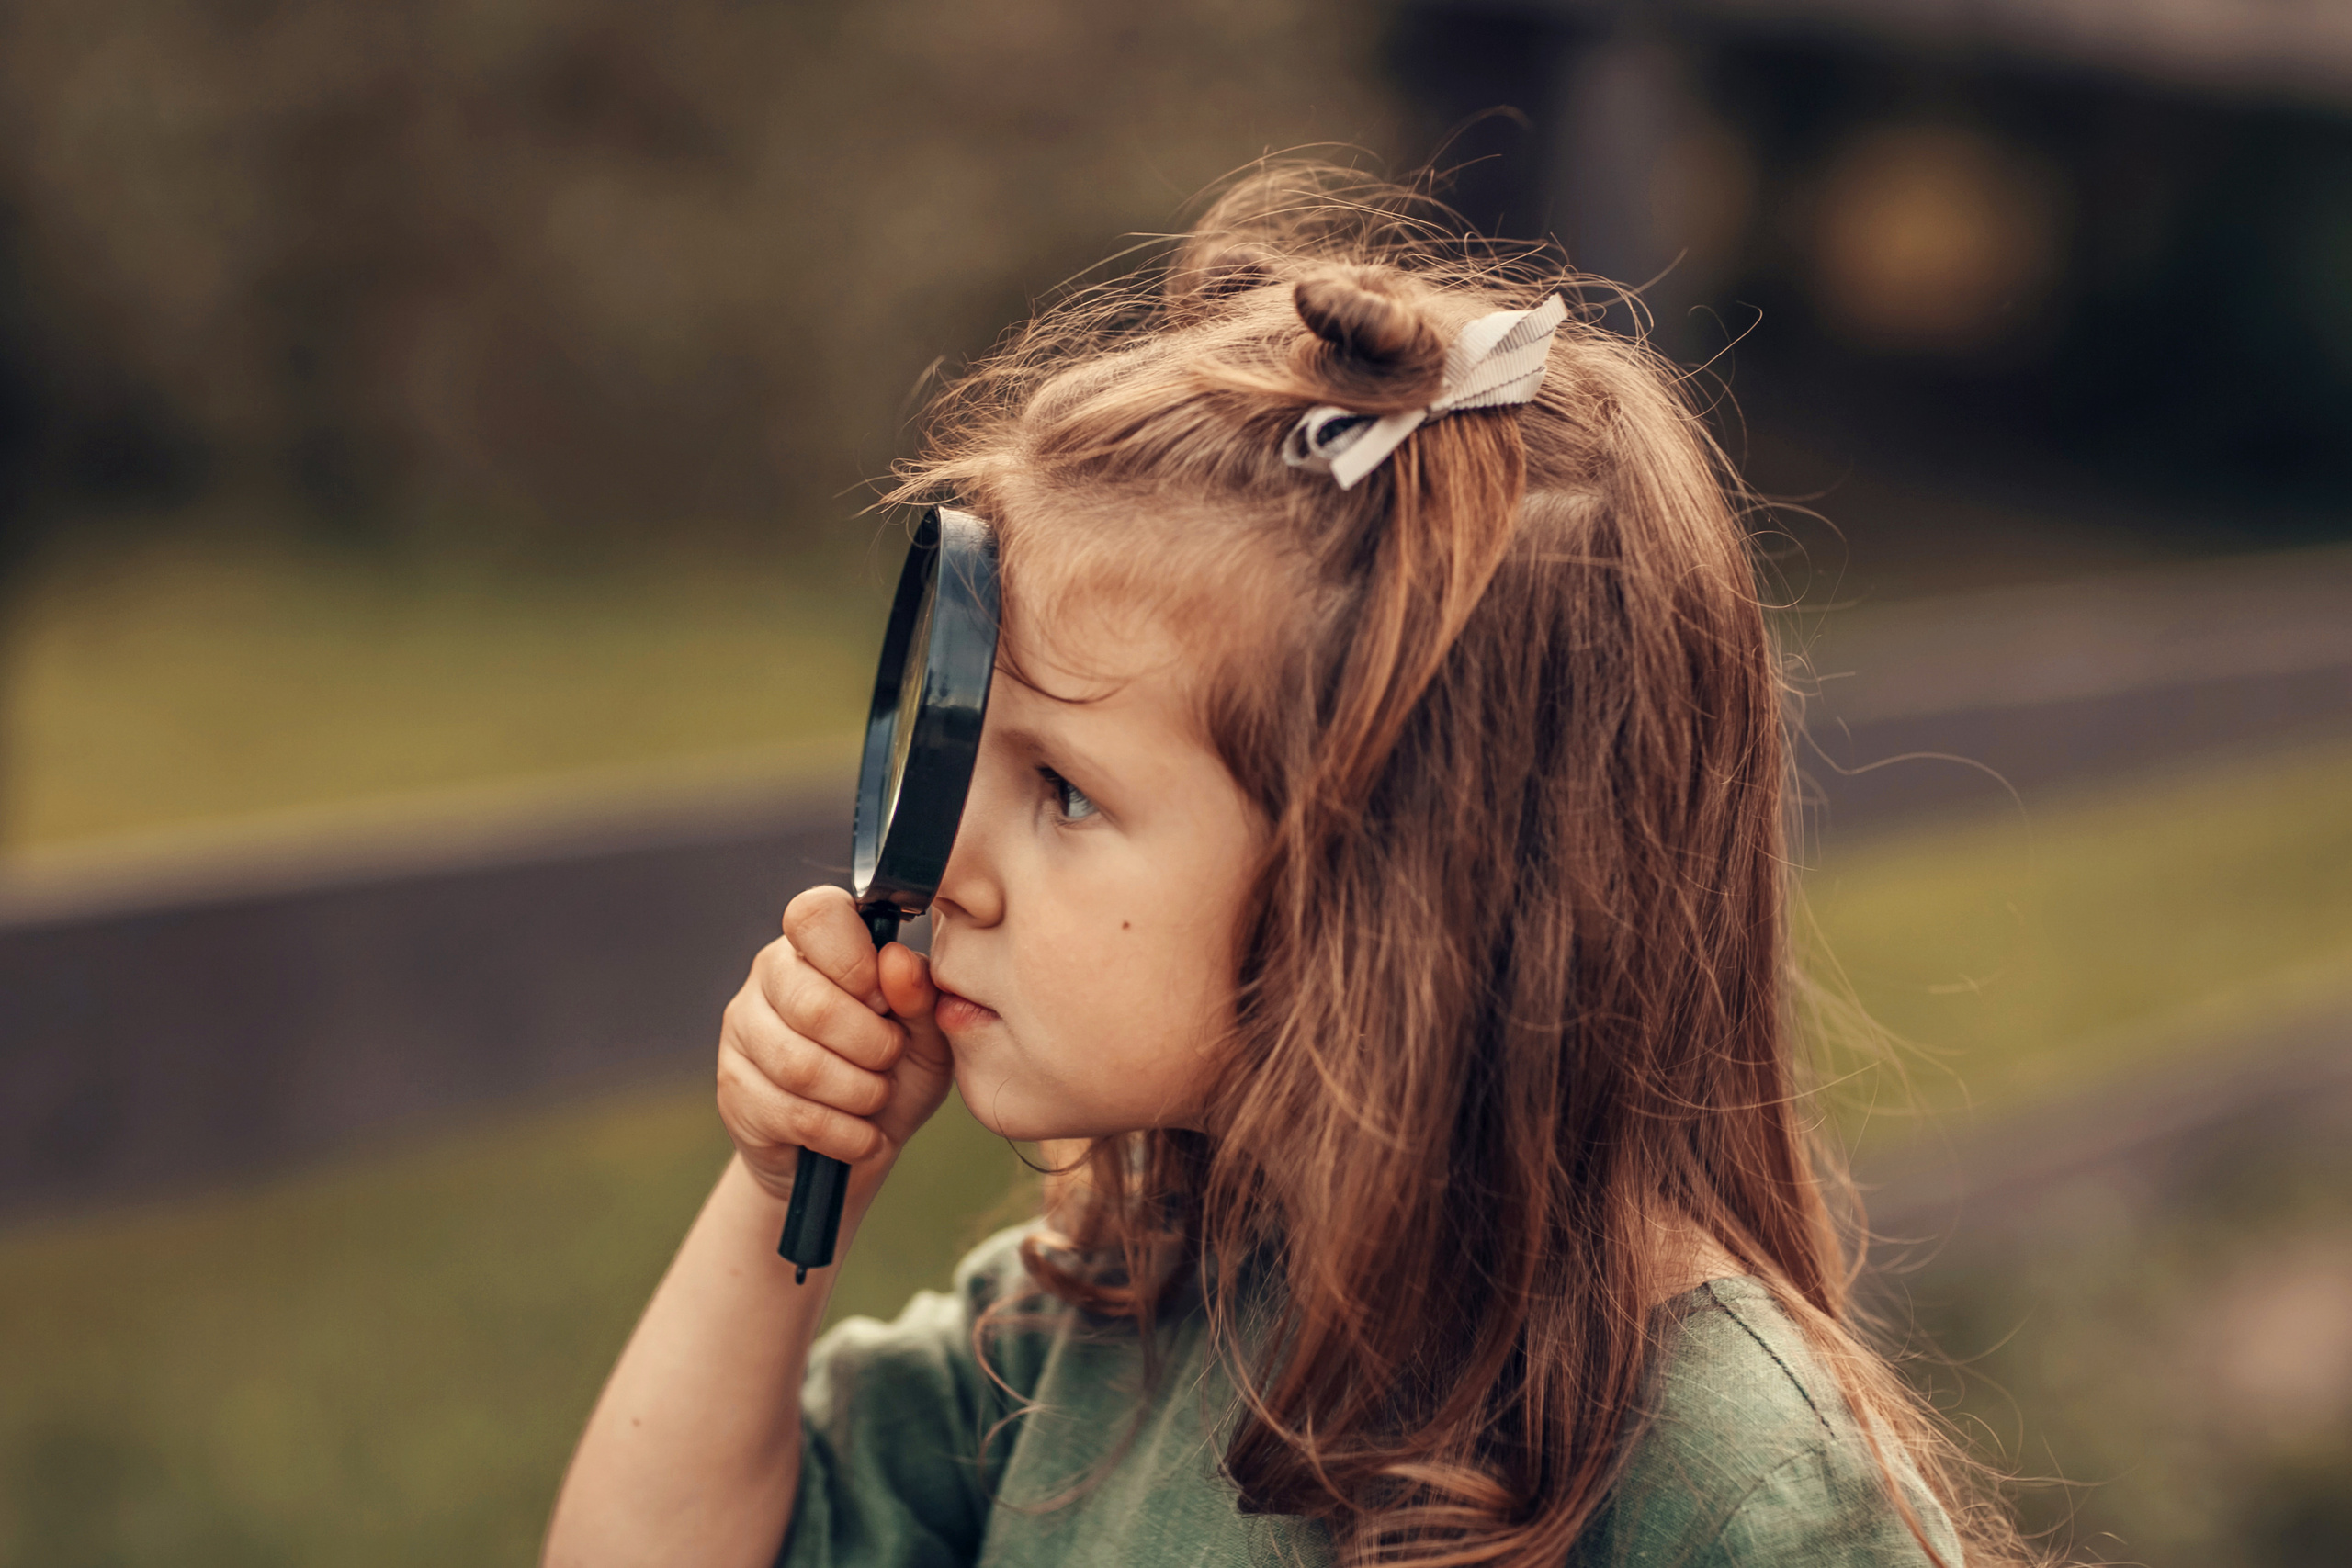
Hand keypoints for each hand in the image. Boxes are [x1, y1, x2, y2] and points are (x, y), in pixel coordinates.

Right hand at [717, 886, 956, 1203]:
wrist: (855, 1147)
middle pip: (812, 1003)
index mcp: (819, 942)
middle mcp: (771, 974)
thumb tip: (895, 960)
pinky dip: (844, 1134)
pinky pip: (791, 1113)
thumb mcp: (928, 1035)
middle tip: (891, 1060)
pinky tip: (862, 1136)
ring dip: (859, 1093)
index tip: (886, 1000)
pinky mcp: (732, 1086)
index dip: (855, 960)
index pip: (816, 915)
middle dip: (872, 1046)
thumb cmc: (897, 1073)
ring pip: (799, 1064)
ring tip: (878, 1098)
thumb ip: (920, 995)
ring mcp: (743, 1028)